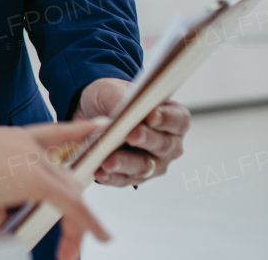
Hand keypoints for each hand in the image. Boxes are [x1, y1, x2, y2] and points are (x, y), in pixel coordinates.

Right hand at [0, 121, 110, 259]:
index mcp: (6, 139)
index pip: (49, 133)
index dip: (75, 130)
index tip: (97, 125)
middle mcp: (22, 143)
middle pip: (63, 173)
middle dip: (74, 201)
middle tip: (85, 225)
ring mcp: (29, 158)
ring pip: (68, 191)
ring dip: (77, 223)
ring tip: (74, 249)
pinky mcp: (34, 177)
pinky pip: (70, 203)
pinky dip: (87, 222)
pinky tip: (98, 234)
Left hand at [73, 77, 189, 186]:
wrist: (90, 113)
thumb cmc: (112, 98)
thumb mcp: (113, 89)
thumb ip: (121, 96)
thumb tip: (125, 109)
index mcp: (172, 118)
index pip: (177, 120)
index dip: (166, 119)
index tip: (151, 116)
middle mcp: (168, 144)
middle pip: (163, 145)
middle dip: (146, 139)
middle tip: (131, 135)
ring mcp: (153, 163)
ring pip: (143, 166)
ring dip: (125, 163)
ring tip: (109, 160)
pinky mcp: (133, 177)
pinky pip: (123, 179)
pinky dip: (110, 176)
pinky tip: (99, 171)